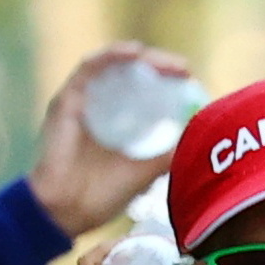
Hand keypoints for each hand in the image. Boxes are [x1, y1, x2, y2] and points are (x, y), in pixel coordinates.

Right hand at [27, 42, 193, 240]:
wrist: (68, 211)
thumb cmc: (101, 195)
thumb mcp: (146, 171)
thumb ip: (168, 154)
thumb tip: (198, 135)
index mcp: (115, 119)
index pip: (142, 88)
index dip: (166, 80)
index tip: (189, 81)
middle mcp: (97, 104)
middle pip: (130, 73)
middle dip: (160, 66)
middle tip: (183, 70)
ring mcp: (81, 100)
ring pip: (113, 64)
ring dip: (142, 58)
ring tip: (167, 64)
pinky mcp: (67, 99)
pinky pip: (90, 68)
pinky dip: (112, 56)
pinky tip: (134, 53)